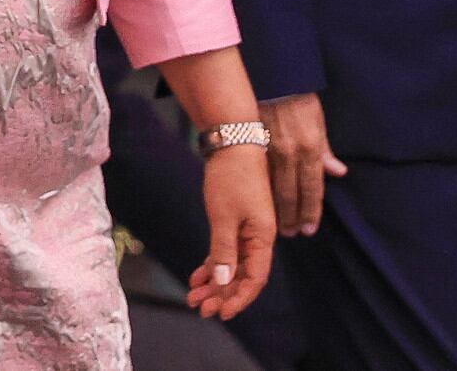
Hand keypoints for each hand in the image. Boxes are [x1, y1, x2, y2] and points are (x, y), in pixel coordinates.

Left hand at [185, 147, 274, 321]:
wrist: (232, 142)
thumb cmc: (231, 177)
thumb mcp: (223, 217)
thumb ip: (223, 251)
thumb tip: (223, 283)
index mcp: (263, 237)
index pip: (254, 279)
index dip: (238, 299)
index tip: (221, 314)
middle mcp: (259, 237)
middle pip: (243, 276)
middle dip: (222, 295)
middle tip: (200, 309)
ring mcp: (248, 229)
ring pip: (232, 265)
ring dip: (214, 283)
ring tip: (193, 297)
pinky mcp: (236, 221)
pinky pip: (226, 251)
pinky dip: (212, 264)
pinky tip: (197, 277)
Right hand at [260, 93, 346, 236]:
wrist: (273, 76)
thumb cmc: (298, 97)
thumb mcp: (318, 120)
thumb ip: (325, 149)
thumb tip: (338, 172)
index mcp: (311, 146)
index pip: (313, 187)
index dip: (311, 211)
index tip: (309, 229)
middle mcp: (291, 151)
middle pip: (292, 193)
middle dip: (292, 217)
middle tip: (291, 234)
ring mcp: (270, 148)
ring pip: (273, 187)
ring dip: (276, 209)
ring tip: (277, 226)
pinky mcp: (254, 144)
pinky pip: (259, 174)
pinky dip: (262, 192)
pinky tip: (261, 204)